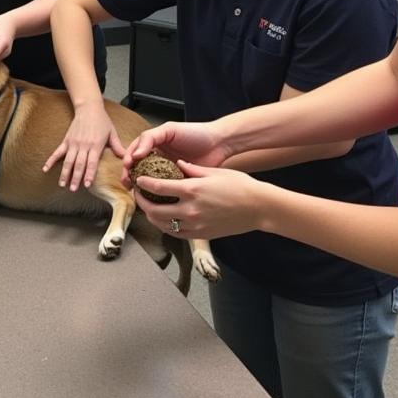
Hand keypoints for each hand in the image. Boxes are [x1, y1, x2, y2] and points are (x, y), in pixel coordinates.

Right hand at [44, 105, 125, 190]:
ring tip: (62, 184)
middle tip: (73, 189)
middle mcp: (83, 145)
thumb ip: (118, 146)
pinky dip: (51, 161)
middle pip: (79, 164)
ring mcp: (73, 143)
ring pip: (68, 161)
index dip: (89, 174)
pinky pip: (57, 152)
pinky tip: (45, 169)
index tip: (86, 185)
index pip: (92, 163)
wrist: (88, 108)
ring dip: (65, 173)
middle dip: (75, 178)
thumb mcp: (112, 132)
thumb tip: (125, 158)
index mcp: (95, 145)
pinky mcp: (66, 140)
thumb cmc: (102, 120)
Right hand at [122, 120, 229, 185]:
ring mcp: (167, 170)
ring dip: (140, 186)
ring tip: (137, 192)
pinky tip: (152, 197)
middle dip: (130, 175)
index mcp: (154, 144)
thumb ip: (150, 138)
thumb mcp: (170, 130)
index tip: (126, 167)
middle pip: (137, 167)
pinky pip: (163, 188)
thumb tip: (135, 154)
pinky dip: (156, 193)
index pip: (134, 152)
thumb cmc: (196, 133)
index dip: (127, 160)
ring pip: (148, 180)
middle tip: (128, 182)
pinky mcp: (177, 182)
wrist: (219, 144)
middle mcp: (158, 157)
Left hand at [132, 160, 264, 240]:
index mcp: (192, 190)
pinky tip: (163, 219)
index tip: (138, 180)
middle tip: (138, 194)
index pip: (158, 188)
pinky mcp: (200, 234)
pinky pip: (175, 233)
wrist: (259, 208)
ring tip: (148, 207)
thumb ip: (192, 168)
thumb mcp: (214, 172)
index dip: (143, 184)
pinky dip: (165, 226)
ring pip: (162, 224)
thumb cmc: (240, 186)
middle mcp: (190, 209)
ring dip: (151, 216)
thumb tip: (177, 163)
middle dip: (142, 202)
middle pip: (154, 209)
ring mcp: (195, 225)